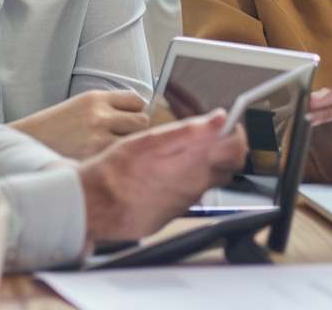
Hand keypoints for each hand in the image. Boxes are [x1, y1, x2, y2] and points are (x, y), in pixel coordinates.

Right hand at [9, 90, 149, 159]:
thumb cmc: (58, 126)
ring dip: (128, 146)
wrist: (29, 142)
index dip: (135, 111)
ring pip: (134, 141)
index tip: (128, 119)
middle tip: (122, 138)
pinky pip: (119, 157)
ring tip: (113, 149)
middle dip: (136, 130)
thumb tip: (141, 116)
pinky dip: (116, 160)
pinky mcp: (93, 157)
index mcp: (96, 98)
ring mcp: (96, 137)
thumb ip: (109, 107)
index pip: (136, 101)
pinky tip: (106, 161)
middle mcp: (99, 115)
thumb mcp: (82, 105)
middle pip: (141, 121)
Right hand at [79, 110, 247, 243]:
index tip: (227, 126)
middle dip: (222, 149)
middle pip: (228, 166)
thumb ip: (191, 130)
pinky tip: (165, 172)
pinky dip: (186, 180)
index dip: (235, 133)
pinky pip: (191, 194)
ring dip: (203, 165)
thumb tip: (220, 118)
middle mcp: (195, 186)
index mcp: (193, 164)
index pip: (237, 148)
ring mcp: (186, 201)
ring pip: (210, 180)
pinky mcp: (175, 212)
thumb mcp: (151, 139)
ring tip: (178, 153)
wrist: (94, 206)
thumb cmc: (116, 171)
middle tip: (205, 137)